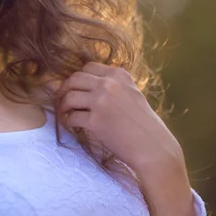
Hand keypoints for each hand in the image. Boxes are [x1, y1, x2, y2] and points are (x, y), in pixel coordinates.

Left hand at [52, 62, 184, 173]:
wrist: (154, 148)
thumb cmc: (144, 125)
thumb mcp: (132, 94)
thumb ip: (113, 86)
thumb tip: (86, 85)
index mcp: (119, 75)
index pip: (88, 67)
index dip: (77, 78)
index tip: (73, 87)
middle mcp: (109, 84)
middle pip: (75, 78)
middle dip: (64, 88)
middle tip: (61, 99)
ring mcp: (101, 101)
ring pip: (69, 96)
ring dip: (63, 106)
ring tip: (65, 113)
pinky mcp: (95, 121)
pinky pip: (72, 117)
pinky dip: (68, 121)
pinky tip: (72, 125)